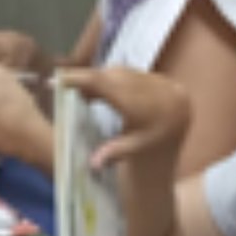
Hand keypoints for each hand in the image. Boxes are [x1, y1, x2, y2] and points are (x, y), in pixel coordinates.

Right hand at [58, 65, 191, 172]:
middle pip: (112, 75)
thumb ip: (112, 153)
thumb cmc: (151, 152)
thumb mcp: (132, 153)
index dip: (80, 80)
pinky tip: (102, 89)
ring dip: (101, 78)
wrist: (179, 142)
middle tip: (64, 87)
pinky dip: (115, 78)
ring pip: (122, 72)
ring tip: (82, 91)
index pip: (106, 85)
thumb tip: (92, 164)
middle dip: (87, 79)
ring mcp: (161, 83)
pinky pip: (133, 73)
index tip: (57, 81)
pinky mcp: (163, 78)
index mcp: (144, 108)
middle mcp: (155, 90)